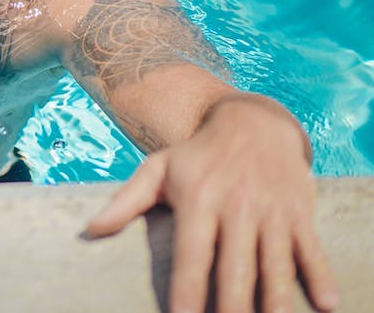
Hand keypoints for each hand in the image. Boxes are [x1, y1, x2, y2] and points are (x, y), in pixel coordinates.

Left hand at [85, 97, 338, 312]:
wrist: (253, 122)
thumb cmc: (197, 155)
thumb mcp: (158, 169)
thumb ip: (125, 202)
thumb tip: (90, 231)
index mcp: (198, 200)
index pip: (192, 254)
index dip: (188, 290)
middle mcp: (235, 207)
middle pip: (235, 267)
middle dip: (233, 305)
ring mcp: (270, 211)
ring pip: (275, 264)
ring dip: (275, 299)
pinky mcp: (300, 213)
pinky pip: (312, 250)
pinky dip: (321, 277)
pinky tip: (328, 306)